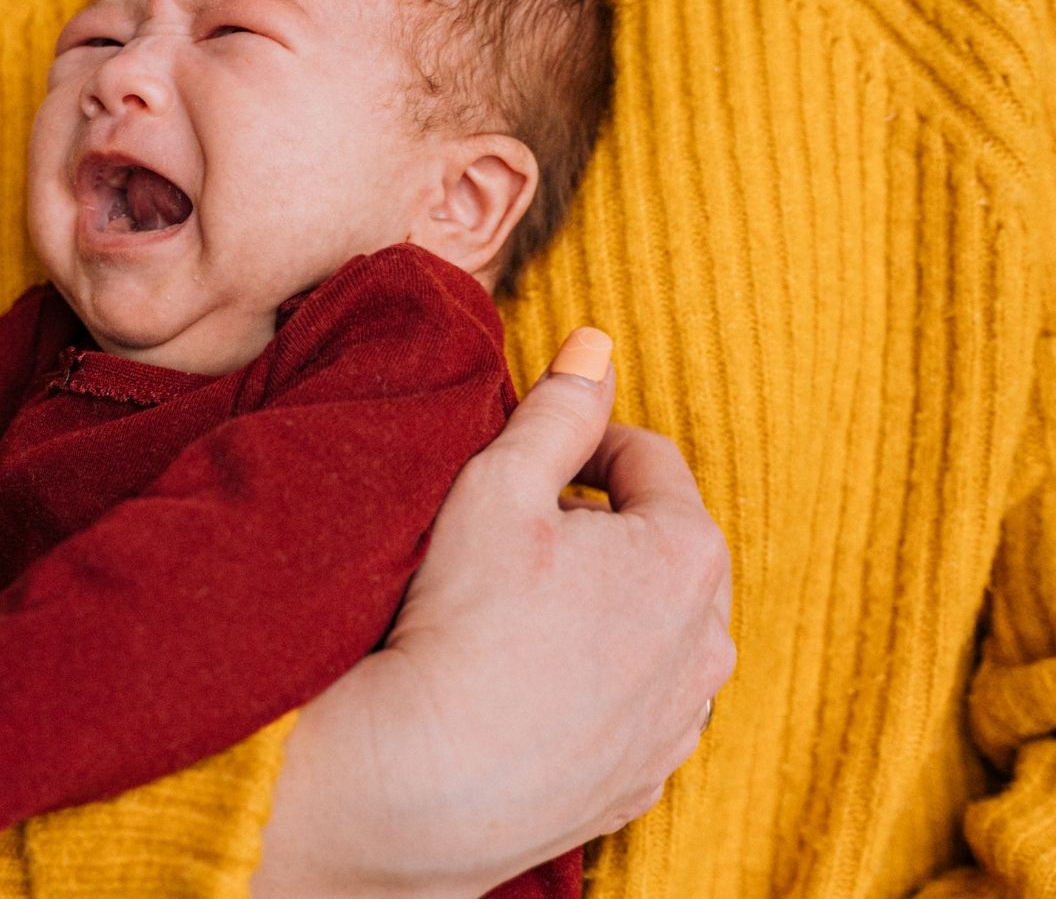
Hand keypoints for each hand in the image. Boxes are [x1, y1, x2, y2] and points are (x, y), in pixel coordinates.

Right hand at [252, 328, 734, 897]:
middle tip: (512, 546)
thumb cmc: (457, 623)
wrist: (420, 783)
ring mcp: (679, 724)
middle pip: (659, 550)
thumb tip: (598, 342)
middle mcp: (708, 643)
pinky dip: (589, 691)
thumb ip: (557, 409)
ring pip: (648, 636)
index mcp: (686, 554)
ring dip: (600, 616)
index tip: (522, 474)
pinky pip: (629, 711)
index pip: (647, 461)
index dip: (578, 451)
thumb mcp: (498, 485)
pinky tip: (521, 689)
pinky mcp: (642, 784)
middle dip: (598, 535)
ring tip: (514, 623)